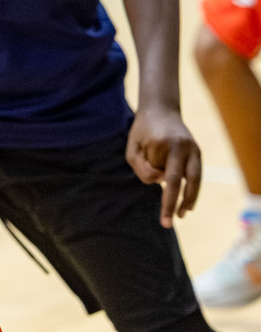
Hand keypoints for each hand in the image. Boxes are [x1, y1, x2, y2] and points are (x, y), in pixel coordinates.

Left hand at [126, 105, 201, 226]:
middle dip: (173, 203)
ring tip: (181, 215)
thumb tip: (161, 183)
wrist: (161, 109)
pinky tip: (188, 204)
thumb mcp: (132, 146)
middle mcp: (183, 147)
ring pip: (193, 180)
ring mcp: (193, 149)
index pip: (156, 170)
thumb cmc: (143, 131)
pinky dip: (193, 190)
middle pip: (180, 181)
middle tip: (167, 222)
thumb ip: (141, 167)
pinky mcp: (198, 152)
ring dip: (188, 200)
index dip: (149, 173)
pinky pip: (197, 175)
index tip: (147, 169)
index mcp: (164, 143)